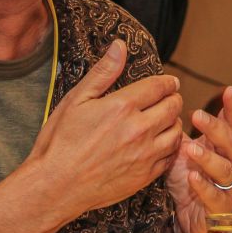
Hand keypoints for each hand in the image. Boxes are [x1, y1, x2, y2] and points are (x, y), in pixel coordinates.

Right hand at [26, 40, 183, 215]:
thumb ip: (103, 73)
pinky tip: (159, 143)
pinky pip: (170, 156)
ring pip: (176, 132)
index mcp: (122, 106)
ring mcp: (145, 155)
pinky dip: (170, 147)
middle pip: (173, 106)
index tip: (169, 82)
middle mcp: (139, 129)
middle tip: (168, 98)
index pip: (160, 86)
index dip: (168, 82)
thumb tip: (119, 46)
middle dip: (173, 98)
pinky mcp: (145, 176)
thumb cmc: (60, 142)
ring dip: (174, 122)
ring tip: (165, 119)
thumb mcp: (76, 100)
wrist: (55, 186)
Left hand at [166, 86, 231, 232]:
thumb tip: (165, 103)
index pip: (231, 124)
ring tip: (190, 149)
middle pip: (229, 142)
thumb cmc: (189, 181)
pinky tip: (192, 178)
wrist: (190, 220)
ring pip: (225, 168)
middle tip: (197, 116)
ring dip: (208, 158)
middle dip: (215, 128)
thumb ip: (179, 131)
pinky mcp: (219, 207)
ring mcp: (227, 186)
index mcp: (221, 147)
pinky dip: (203, 186)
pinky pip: (215, 196)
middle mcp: (229, 163)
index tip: (228, 90)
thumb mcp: (182, 151)